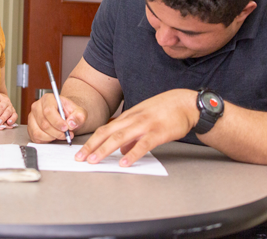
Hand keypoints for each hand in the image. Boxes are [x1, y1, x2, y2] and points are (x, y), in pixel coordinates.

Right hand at [28, 93, 87, 142]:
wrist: (66, 116)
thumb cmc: (70, 113)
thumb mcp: (79, 112)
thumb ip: (79, 116)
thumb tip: (71, 123)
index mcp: (48, 99)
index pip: (48, 111)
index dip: (57, 122)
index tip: (66, 128)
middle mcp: (37, 107)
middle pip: (44, 123)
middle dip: (57, 132)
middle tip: (66, 134)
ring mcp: (32, 117)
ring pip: (38, 132)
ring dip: (52, 137)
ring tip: (60, 135)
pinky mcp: (30, 128)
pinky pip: (36, 138)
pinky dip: (46, 140)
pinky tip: (53, 136)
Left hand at [74, 89, 197, 166]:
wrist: (186, 103)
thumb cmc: (166, 110)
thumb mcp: (144, 118)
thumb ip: (132, 134)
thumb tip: (122, 151)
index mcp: (129, 116)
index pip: (105, 128)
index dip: (91, 140)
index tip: (81, 151)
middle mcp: (133, 119)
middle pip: (107, 132)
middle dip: (91, 146)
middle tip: (80, 158)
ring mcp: (145, 125)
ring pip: (119, 138)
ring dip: (104, 150)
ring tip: (94, 161)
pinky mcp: (158, 133)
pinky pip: (142, 145)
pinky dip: (132, 154)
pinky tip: (124, 163)